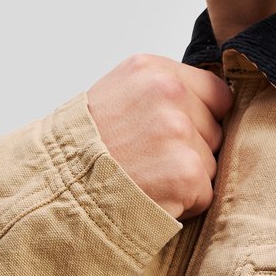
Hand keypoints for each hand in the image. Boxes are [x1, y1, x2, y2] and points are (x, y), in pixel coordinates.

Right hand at [87, 54, 232, 220]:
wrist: (59, 190)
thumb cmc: (87, 151)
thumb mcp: (120, 97)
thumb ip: (163, 95)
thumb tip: (214, 106)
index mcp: (152, 70)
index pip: (217, 94)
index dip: (201, 121)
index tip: (172, 136)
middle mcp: (167, 92)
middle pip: (215, 132)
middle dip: (192, 151)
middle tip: (148, 160)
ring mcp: (178, 131)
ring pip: (212, 165)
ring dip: (186, 179)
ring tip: (146, 177)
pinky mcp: (186, 171)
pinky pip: (206, 194)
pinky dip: (184, 205)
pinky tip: (152, 195)